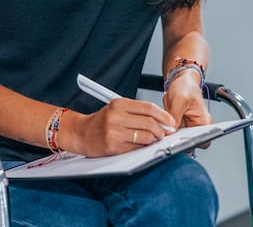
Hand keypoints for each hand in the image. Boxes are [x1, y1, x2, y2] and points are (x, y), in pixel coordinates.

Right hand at [62, 98, 176, 156]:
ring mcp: (114, 131)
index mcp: (118, 104)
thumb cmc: (102, 122)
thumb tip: (162, 120)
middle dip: (161, 130)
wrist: (81, 133)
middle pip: (149, 122)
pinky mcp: (113, 146)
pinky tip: (143, 146)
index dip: (163, 115)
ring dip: (154, 140)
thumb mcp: (117, 110)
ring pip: (145, 136)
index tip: (171, 121)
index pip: (148, 107)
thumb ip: (137, 112)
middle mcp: (116, 116)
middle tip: (164, 133)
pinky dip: (144, 147)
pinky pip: (137, 147)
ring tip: (154, 140)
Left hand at [163, 70, 212, 146]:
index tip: (179, 142)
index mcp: (204, 122)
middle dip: (177, 141)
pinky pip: (171, 133)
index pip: (202, 141)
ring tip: (164, 130)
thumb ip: (175, 116)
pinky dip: (166, 131)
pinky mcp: (177, 125)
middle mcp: (196, 126)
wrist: (180, 81)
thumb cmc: (185, 87)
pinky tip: (160, 127)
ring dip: (170, 137)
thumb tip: (170, 131)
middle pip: (189, 143)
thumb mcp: (179, 100)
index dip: (191, 144)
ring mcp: (186, 127)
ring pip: (178, 139)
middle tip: (168, 137)